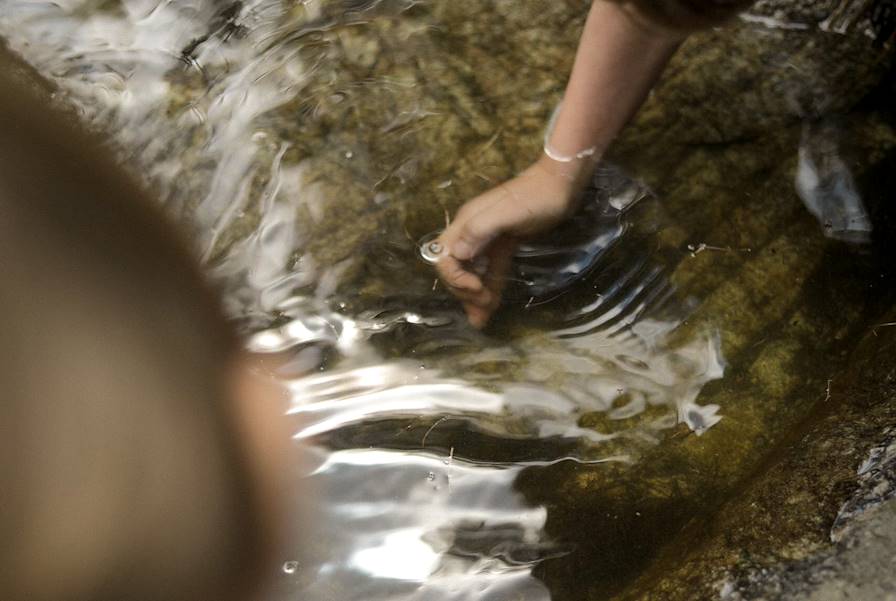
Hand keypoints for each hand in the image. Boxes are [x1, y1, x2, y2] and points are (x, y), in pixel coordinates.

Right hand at [436, 154, 589, 327]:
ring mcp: (487, 239)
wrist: (560, 185)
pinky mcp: (503, 245)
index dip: (456, 277)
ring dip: (475, 296)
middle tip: (484, 306)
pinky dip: (489, 288)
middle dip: (464, 291)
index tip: (477, 288)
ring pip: (473, 273)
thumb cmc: (535, 197)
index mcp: (467, 223)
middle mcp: (472, 232)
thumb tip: (457, 253)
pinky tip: (492, 306)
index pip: (445, 257)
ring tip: (482, 320)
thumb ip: (480, 230)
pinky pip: (490, 270)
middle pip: (455, 268)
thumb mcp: (508, 212)